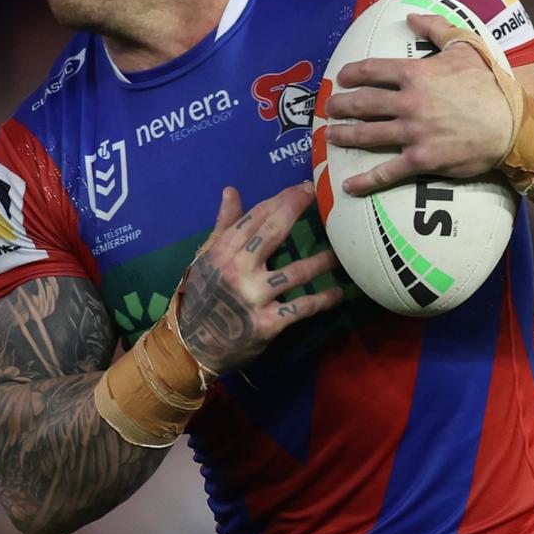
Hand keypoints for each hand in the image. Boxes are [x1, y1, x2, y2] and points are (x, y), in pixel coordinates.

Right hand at [178, 182, 342, 372]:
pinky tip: (338, 293)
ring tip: (341, 253)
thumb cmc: (202, 296)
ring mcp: (254, 297)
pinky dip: (322, 300)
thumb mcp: (206, 258)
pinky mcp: (267, 323)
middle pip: (273, 234)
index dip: (280, 200)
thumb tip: (231, 191)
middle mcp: (238, 271)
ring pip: (296, 272)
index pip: (255, 218)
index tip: (302, 188)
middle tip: (318, 198)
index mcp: (223, 252)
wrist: (193, 344)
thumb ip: (224, 225)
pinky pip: (301, 308)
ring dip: (322, 261)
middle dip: (296, 211)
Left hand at [324, 12, 513, 194]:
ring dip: (345, 136)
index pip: (372, 70)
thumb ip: (437, 29)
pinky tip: (348, 186)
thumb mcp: (466, 47)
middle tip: (330, 109)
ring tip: (331, 136)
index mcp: (416, 74)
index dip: (351, 73)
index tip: (341, 78)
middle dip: (341, 106)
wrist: (513, 124)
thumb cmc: (491, 84)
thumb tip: (412, 15)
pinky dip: (365, 181)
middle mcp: (409, 103)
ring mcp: (413, 133)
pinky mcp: (422, 160)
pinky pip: (387, 172)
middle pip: (363, 103)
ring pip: (368, 134)